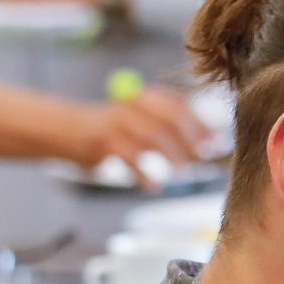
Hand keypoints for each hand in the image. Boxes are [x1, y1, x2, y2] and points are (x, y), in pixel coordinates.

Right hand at [61, 87, 212, 174]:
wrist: (66, 130)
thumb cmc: (112, 131)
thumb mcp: (140, 123)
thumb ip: (168, 130)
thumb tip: (206, 147)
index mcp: (145, 98)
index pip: (179, 106)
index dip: (201, 124)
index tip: (217, 142)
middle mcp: (132, 104)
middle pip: (169, 118)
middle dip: (192, 138)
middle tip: (206, 157)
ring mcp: (117, 121)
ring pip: (152, 135)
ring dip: (172, 154)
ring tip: (184, 172)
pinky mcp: (102, 140)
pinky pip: (129, 156)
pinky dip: (143, 173)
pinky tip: (152, 185)